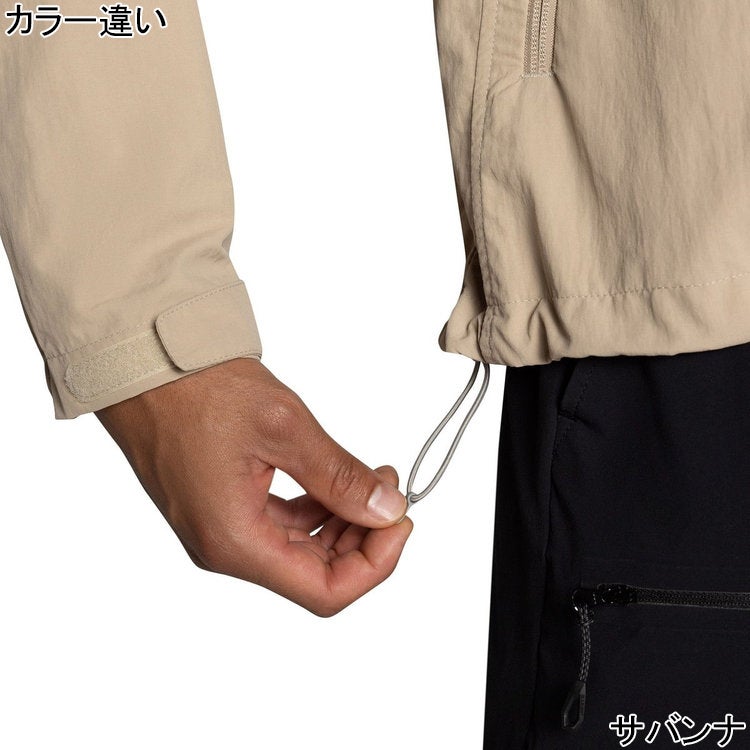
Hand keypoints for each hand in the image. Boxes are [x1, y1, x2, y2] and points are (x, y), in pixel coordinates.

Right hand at [95, 358, 413, 616]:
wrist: (148, 368)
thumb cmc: (199, 390)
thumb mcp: (285, 428)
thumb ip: (340, 476)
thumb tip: (387, 509)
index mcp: (234, 540)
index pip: (324, 591)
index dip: (375, 564)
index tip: (401, 521)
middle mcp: (224, 548)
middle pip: (316, 574)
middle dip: (364, 537)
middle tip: (390, 490)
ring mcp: (220, 530)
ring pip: (300, 552)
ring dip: (343, 522)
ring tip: (369, 478)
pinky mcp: (222, 509)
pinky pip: (281, 528)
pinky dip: (317, 511)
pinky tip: (335, 481)